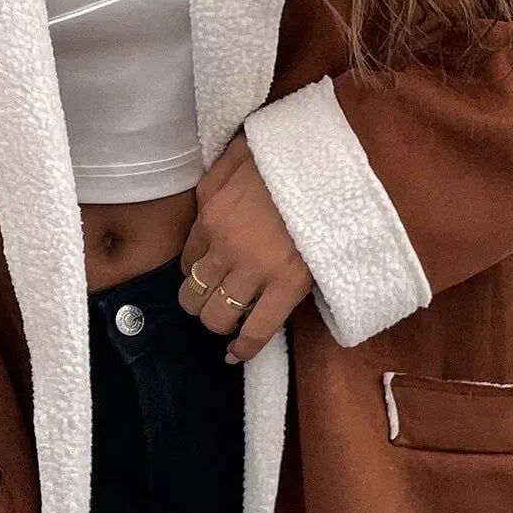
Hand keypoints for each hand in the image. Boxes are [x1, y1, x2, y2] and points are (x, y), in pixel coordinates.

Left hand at [179, 133, 312, 361]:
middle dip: (199, 301)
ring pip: (216, 315)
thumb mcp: (234, 157)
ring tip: (229, 320)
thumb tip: (203, 198)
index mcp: (210, 217)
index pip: (187, 260)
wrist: (326, 163)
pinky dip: (245, 348)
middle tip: (215, 300)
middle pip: (192, 293)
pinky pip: (257, 329)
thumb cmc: (284, 157)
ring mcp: (254, 269)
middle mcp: (224, 247)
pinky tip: (237, 355)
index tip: (208, 275)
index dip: (195, 272)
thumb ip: (213, 181)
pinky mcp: (286, 285)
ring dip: (218, 321)